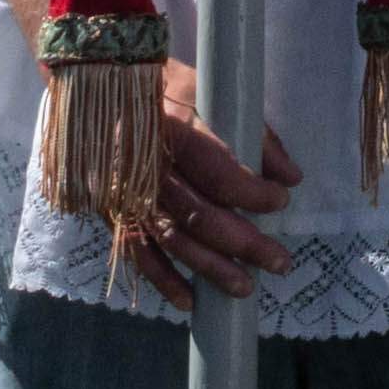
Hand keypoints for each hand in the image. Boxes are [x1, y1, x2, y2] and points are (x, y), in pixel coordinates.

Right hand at [105, 81, 298, 298]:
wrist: (97, 88)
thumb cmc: (164, 87)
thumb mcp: (210, 93)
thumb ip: (254, 135)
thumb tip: (290, 176)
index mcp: (172, 133)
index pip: (219, 174)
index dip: (255, 193)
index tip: (281, 199)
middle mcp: (147, 169)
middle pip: (201, 217)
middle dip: (246, 244)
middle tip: (280, 263)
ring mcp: (126, 195)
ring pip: (173, 241)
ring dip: (212, 270)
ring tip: (246, 289)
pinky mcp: (112, 212)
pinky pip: (138, 254)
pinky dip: (163, 280)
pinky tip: (190, 301)